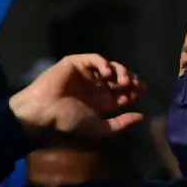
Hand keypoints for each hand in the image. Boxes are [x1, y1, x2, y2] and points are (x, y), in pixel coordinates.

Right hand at [8, 54, 144, 142]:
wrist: (45, 110)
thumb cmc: (69, 120)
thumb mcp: (99, 127)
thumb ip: (120, 124)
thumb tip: (142, 116)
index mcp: (101, 101)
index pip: (124, 92)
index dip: (135, 89)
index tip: (141, 90)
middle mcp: (95, 86)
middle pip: (120, 77)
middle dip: (130, 79)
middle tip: (134, 84)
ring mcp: (86, 73)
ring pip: (110, 66)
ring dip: (120, 71)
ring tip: (122, 80)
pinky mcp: (76, 63)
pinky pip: (94, 59)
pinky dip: (103, 63)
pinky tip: (106, 73)